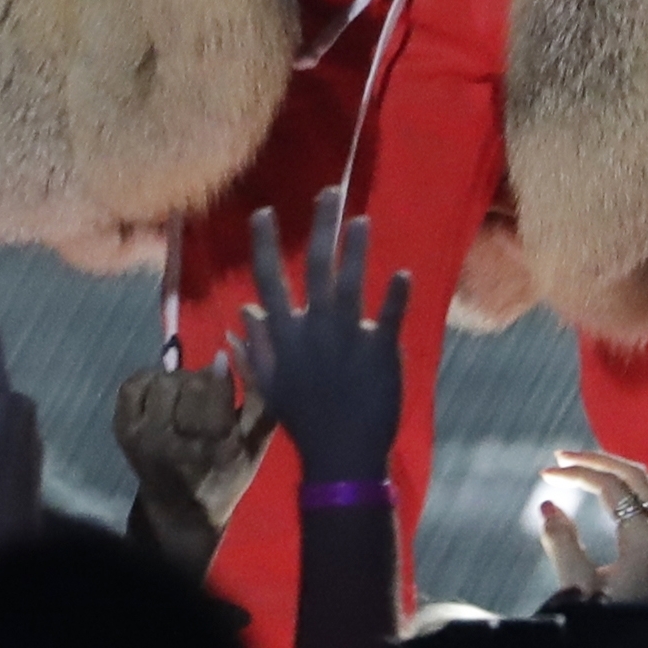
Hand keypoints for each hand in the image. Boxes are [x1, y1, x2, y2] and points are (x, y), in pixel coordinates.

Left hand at [113, 349, 272, 574]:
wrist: (182, 513)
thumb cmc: (227, 476)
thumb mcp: (255, 443)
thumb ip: (260, 395)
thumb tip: (240, 345)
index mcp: (215, 446)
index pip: (213, 388)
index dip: (220, 371)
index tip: (224, 363)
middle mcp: (175, 441)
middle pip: (187, 382)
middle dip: (200, 379)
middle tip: (206, 390)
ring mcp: (144, 436)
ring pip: (161, 381)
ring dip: (177, 380)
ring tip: (184, 395)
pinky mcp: (123, 432)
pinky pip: (132, 386)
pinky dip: (148, 381)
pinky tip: (161, 395)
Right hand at [236, 189, 410, 484]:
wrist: (341, 455)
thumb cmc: (304, 418)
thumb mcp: (270, 384)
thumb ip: (255, 346)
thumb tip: (244, 312)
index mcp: (285, 334)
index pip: (269, 280)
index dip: (263, 244)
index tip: (263, 212)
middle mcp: (314, 328)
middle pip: (315, 266)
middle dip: (322, 226)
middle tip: (330, 192)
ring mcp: (347, 337)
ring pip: (350, 282)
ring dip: (357, 249)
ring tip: (363, 220)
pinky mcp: (380, 350)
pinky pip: (389, 316)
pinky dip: (396, 294)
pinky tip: (403, 273)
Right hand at [538, 447, 647, 601]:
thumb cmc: (608, 627)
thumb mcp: (577, 587)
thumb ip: (562, 543)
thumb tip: (548, 506)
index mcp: (643, 540)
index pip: (611, 486)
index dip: (577, 473)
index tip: (545, 475)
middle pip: (637, 476)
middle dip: (598, 461)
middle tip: (562, 457)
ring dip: (622, 470)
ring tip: (591, 467)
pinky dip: (637, 488)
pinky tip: (618, 495)